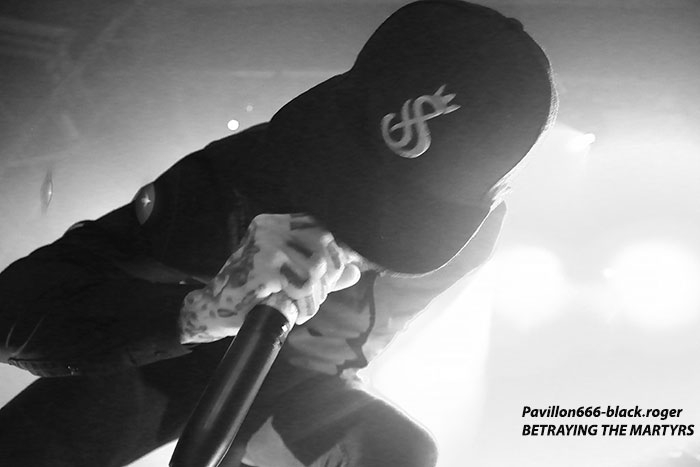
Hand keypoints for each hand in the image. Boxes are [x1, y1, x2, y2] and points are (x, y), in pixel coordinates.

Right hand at [179, 213, 360, 343]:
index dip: (335, 255)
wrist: (214, 308)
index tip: (329, 276)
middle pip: (323, 246)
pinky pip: (301, 288)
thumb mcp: (290, 274)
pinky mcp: (263, 269)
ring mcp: (267, 247)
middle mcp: (272, 229)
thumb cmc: (254, 290)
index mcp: (277, 223)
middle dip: (326, 278)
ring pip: (315, 270)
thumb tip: (355, 270)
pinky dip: (301, 305)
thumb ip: (323, 270)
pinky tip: (288, 310)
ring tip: (298, 306)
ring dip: (313, 296)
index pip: (322, 230)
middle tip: (311, 296)